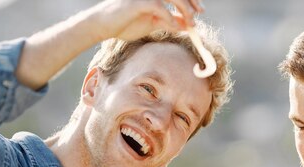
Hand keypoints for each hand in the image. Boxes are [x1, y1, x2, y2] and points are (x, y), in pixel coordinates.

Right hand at [88, 0, 204, 41]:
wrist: (104, 26)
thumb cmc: (125, 23)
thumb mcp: (152, 23)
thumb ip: (168, 21)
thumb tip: (187, 24)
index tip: (200, 10)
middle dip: (192, 1)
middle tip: (199, 14)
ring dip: (185, 9)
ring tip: (191, 23)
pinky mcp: (139, 2)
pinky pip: (160, 8)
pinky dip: (170, 18)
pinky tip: (173, 27)